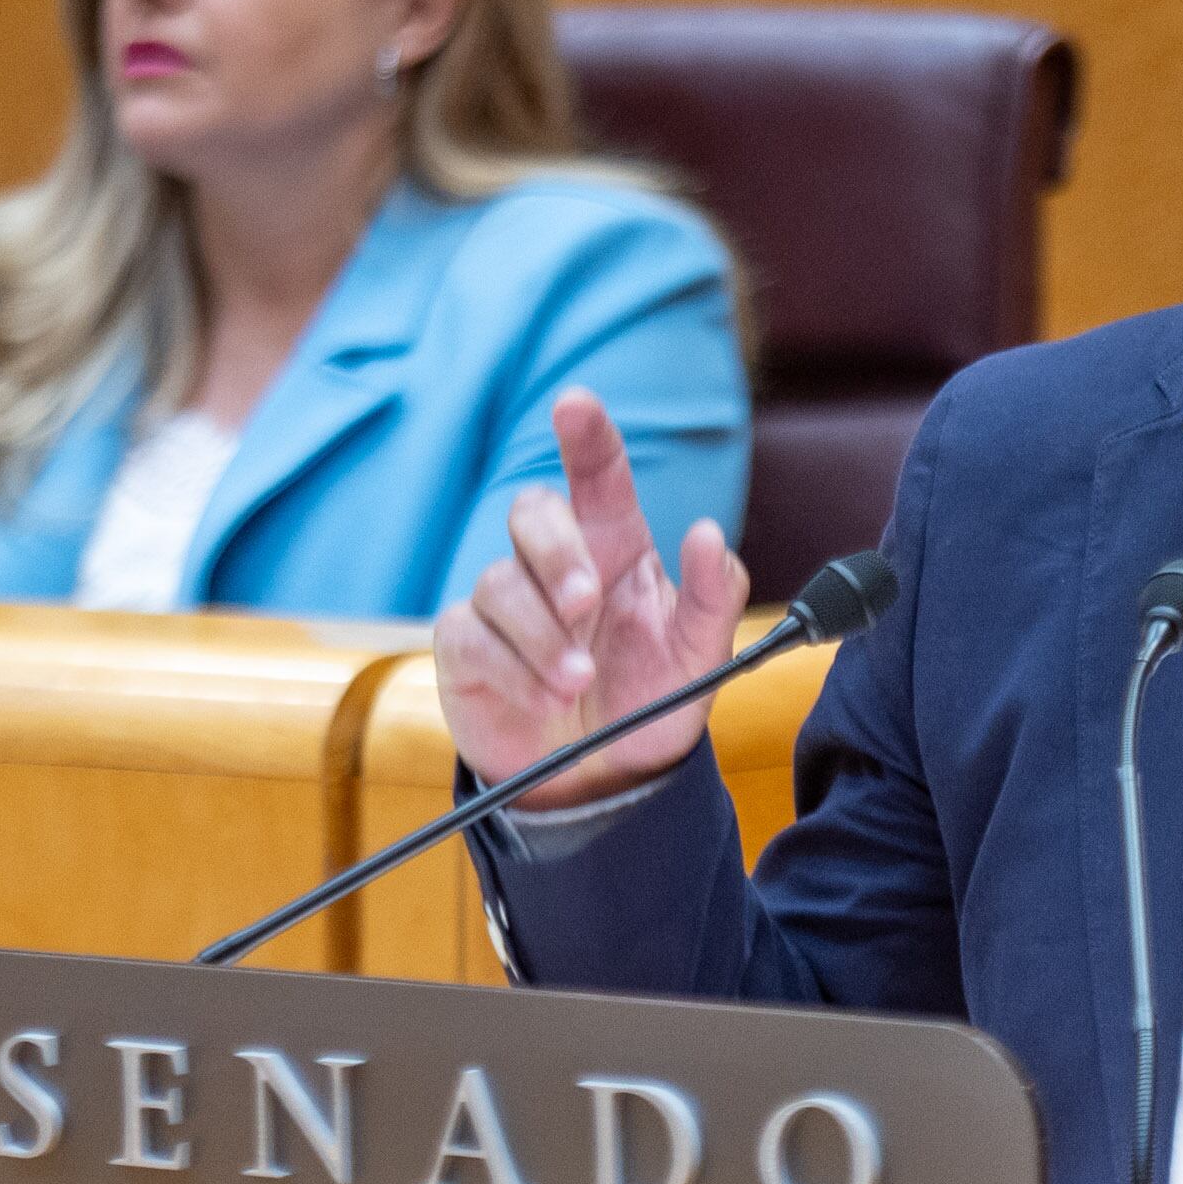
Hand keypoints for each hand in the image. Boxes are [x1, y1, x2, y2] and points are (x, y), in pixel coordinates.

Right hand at [432, 389, 749, 808]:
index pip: (597, 476)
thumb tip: (709, 535)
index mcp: (614, 548)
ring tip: (577, 683)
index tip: (575, 404)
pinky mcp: (467, 648)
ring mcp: (505, 604)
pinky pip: (471, 637)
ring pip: (500, 583)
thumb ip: (715, 596)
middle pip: (531, 511)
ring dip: (543, 636)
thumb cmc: (649, 700)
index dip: (585, 436)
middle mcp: (555, 564)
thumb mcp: (700, 657)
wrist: (605, 779)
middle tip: (584, 599)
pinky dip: (512, 670)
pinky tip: (544, 698)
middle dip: (555, 549)